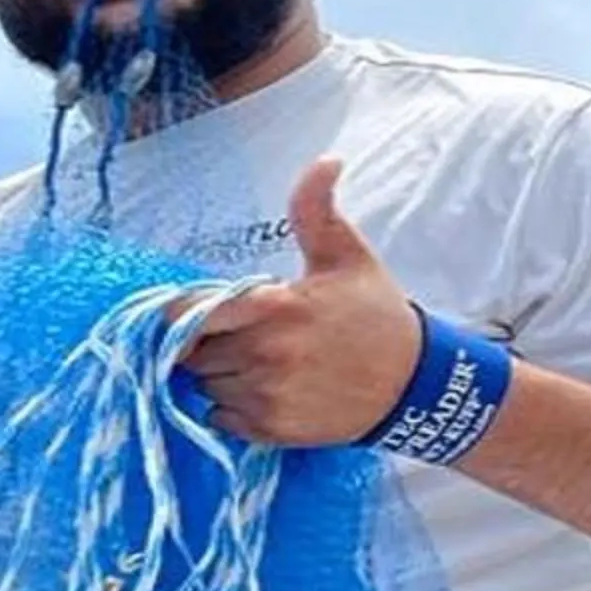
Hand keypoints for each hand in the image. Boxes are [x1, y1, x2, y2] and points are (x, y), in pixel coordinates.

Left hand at [179, 158, 424, 446]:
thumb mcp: (346, 255)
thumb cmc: (374, 315)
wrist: (411, 384)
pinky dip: (230, 407)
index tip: (193, 312)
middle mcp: (264, 354)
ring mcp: (266, 395)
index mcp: (274, 307)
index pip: (189, 314)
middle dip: (205, 342)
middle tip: (238, 335)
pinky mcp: (271, 429)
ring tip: (255, 362)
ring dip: (217, 375)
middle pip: (193, 352)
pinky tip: (261, 390)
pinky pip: (221, 418)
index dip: (180, 314)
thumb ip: (316, 210)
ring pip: (205, 385)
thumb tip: (325, 161)